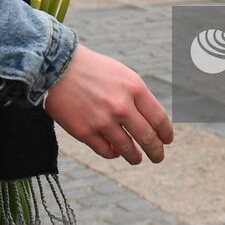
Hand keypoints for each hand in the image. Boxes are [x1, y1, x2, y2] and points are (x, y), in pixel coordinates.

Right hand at [45, 45, 172, 164]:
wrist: (57, 66)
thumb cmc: (92, 69)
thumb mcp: (122, 75)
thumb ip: (137, 97)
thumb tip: (151, 123)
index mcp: (134, 88)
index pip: (159, 118)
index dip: (165, 133)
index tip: (167, 140)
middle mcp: (121, 105)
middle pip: (147, 138)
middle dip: (156, 151)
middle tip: (158, 157)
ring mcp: (103, 121)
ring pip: (128, 149)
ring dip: (135, 157)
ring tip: (137, 158)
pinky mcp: (85, 132)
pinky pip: (106, 152)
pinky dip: (113, 154)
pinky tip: (115, 152)